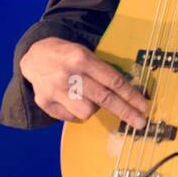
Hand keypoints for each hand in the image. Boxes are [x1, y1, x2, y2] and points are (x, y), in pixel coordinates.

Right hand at [20, 37, 149, 127]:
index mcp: (81, 59)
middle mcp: (68, 74)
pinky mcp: (44, 102)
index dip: (131, 95)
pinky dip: (77, 112)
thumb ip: (102, 71)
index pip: (112, 80)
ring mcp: (54, 90)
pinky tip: (72, 100)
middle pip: (104, 98)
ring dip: (94, 108)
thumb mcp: (85, 54)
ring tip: (87, 97)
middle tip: (140, 122)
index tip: (143, 106)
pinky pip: (71, 117)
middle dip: (125, 112)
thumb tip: (128, 94)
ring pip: (87, 112)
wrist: (34, 56)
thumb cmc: (67, 55)